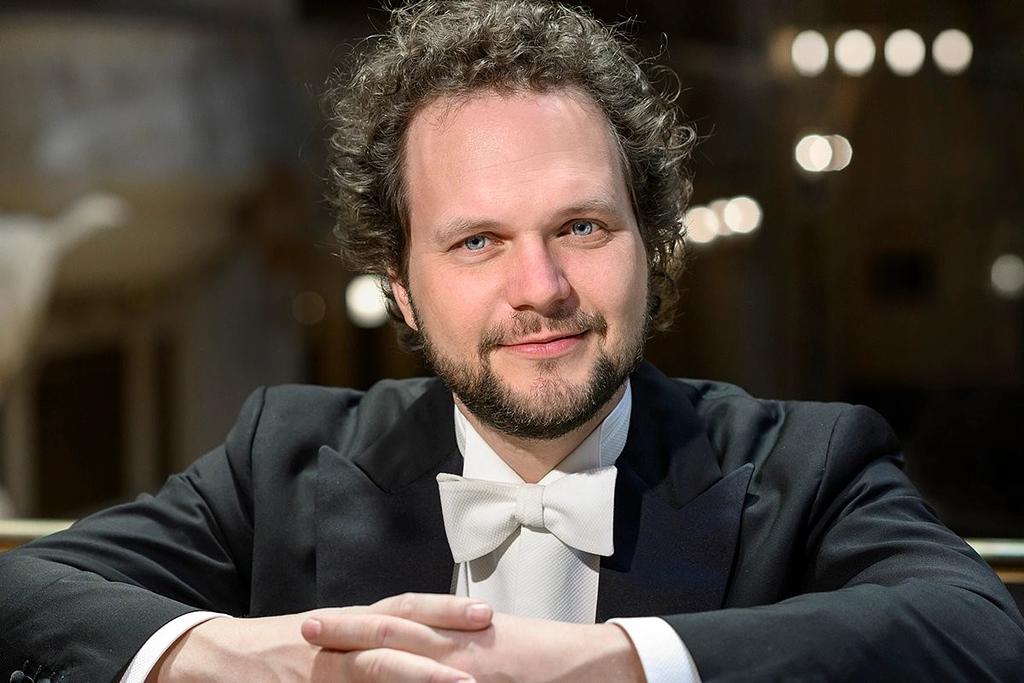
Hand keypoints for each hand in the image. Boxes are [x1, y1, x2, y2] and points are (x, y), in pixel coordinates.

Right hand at [149, 593, 492, 681]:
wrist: (213, 659)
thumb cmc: (278, 650)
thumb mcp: (330, 639)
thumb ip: (368, 643)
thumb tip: (418, 648)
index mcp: (350, 623)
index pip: (404, 610)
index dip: (444, 610)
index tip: (485, 613)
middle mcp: (339, 637)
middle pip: (397, 627)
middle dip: (444, 629)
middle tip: (487, 629)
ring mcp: (321, 665)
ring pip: (375, 665)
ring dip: (419, 671)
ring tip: (458, 680)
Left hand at [302, 608, 645, 682]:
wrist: (593, 662)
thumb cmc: (549, 661)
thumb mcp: (498, 653)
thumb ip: (464, 654)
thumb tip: (436, 666)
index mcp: (459, 633)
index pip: (403, 622)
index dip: (363, 623)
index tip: (329, 623)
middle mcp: (457, 640)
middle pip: (393, 627)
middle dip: (348, 628)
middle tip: (306, 626)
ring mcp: (466, 659)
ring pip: (403, 647)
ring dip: (361, 643)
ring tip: (322, 641)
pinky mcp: (478, 676)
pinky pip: (432, 679)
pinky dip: (403, 678)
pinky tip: (372, 673)